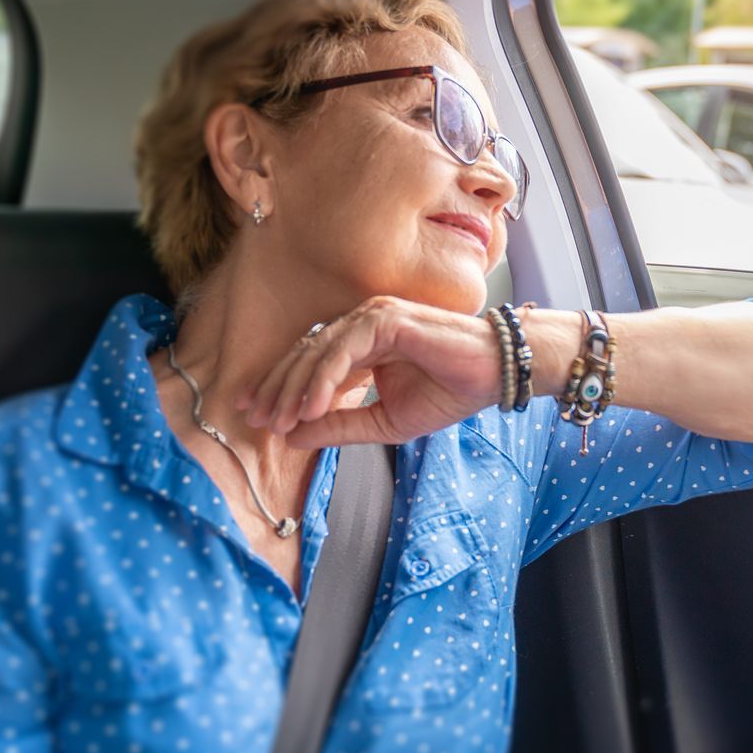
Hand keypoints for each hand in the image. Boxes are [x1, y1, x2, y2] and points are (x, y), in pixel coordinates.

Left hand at [233, 295, 501, 446]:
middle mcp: (362, 323)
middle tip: (258, 418)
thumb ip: (340, 426)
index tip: (259, 418)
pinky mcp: (388, 319)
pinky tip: (314, 405)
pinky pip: (345, 348)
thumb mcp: (385, 421)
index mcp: (362, 344)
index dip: (282, 390)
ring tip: (283, 419)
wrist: (495, 376)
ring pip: (320, 349)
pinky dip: (326, 377)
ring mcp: (374, 316)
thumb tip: (291, 435)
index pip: (310, 364)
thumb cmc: (449, 392)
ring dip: (298, 386)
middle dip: (279, 388)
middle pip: (306, 354)